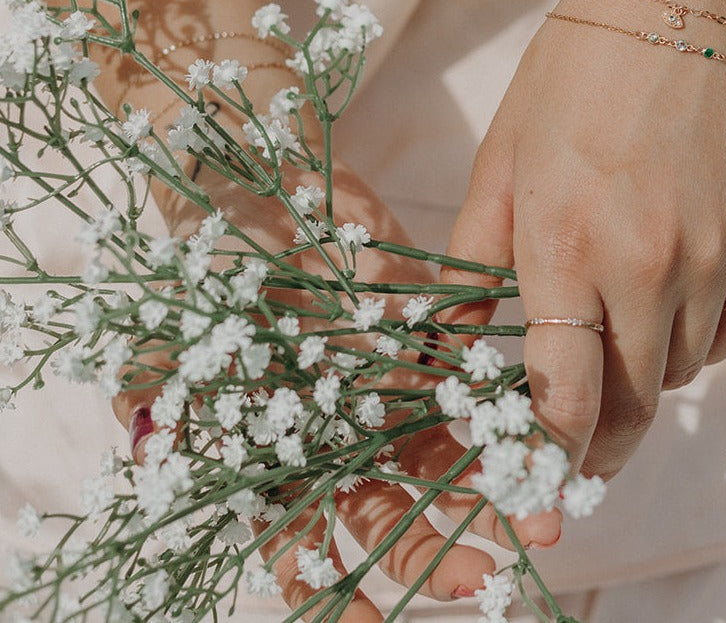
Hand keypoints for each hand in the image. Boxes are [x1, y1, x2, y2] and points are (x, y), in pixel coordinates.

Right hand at [110, 154, 560, 619]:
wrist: (259, 189)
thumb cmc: (207, 268)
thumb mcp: (172, 333)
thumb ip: (157, 394)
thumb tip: (143, 438)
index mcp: (280, 456)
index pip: (313, 546)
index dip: (345, 591)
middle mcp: (340, 437)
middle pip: (393, 514)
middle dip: (441, 550)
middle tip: (488, 571)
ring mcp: (387, 392)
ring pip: (443, 465)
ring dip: (486, 499)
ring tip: (535, 523)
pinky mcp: (426, 343)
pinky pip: (471, 391)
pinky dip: (501, 421)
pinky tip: (533, 442)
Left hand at [444, 0, 725, 480]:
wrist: (684, 0)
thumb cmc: (573, 75)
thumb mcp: (503, 159)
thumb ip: (477, 260)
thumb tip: (455, 343)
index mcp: (563, 248)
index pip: (560, 401)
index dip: (545, 459)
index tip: (538, 485)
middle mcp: (648, 266)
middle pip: (630, 406)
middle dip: (600, 439)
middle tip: (585, 442)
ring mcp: (718, 255)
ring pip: (683, 370)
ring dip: (648, 368)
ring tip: (628, 315)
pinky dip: (707, 335)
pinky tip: (684, 292)